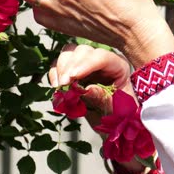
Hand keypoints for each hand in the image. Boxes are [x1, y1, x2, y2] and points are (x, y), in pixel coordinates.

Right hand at [51, 43, 149, 173]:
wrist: (112, 122)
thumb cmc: (119, 114)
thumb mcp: (116, 108)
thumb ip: (103, 98)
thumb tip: (87, 89)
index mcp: (118, 66)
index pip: (102, 57)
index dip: (86, 64)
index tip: (73, 77)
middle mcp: (101, 61)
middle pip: (83, 51)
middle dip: (71, 66)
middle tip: (64, 84)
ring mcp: (86, 64)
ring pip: (69, 54)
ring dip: (61, 69)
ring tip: (60, 87)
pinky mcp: (72, 72)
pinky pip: (58, 66)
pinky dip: (54, 74)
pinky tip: (56, 87)